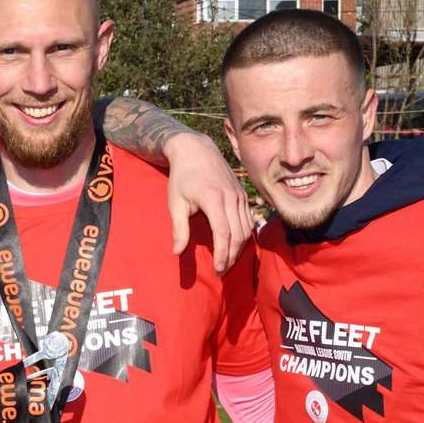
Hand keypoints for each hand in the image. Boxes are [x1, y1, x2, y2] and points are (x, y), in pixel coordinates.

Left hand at [160, 132, 253, 273]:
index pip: (223, 232)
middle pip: (237, 234)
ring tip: (226, 263)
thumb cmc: (182, 178)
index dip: (222, 253)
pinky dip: (243, 236)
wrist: (196, 151)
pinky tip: (235, 247)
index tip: (217, 269)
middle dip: (230, 256)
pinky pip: (248, 220)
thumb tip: (177, 252)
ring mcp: (240, 195)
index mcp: (214, 198)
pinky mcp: (243, 195)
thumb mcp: (175, 203)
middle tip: (221, 272)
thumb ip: (179, 228)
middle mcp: (231, 197)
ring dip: (238, 249)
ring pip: (246, 229)